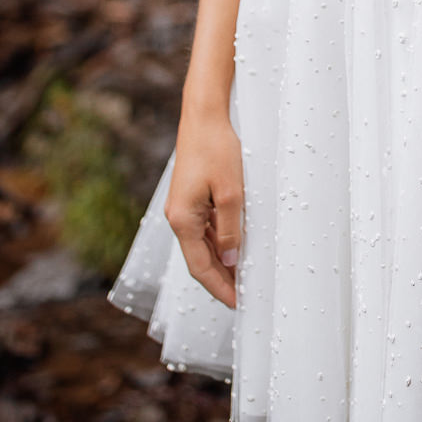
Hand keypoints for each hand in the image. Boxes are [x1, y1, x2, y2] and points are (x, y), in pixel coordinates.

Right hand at [166, 107, 243, 308]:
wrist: (203, 117)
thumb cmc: (216, 150)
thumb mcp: (231, 193)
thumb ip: (230, 230)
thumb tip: (230, 260)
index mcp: (183, 220)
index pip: (200, 267)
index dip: (220, 288)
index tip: (238, 304)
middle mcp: (178, 218)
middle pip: (199, 259)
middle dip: (220, 280)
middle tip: (243, 297)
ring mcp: (182, 208)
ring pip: (201, 245)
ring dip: (220, 262)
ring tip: (243, 277)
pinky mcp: (190, 198)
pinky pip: (204, 229)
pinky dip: (218, 242)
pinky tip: (234, 248)